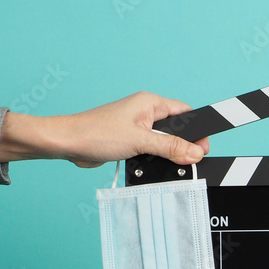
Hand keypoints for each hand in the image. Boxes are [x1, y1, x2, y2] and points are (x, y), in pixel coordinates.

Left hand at [0, 91, 209, 167]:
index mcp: (150, 103)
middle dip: (183, 145)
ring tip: (166, 163)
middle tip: (186, 160)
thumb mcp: (140, 141)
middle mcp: (145, 112)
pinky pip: (152, 149)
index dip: (197, 130)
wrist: (66, 143)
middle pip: (177, 129)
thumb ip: (171, 147)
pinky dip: (155, 159)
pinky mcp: (130, 140)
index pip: (186, 113)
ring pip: (165, 141)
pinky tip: (151, 165)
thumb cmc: (95, 133)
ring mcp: (137, 127)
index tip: (202, 148)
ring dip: (167, 154)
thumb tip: (195, 152)